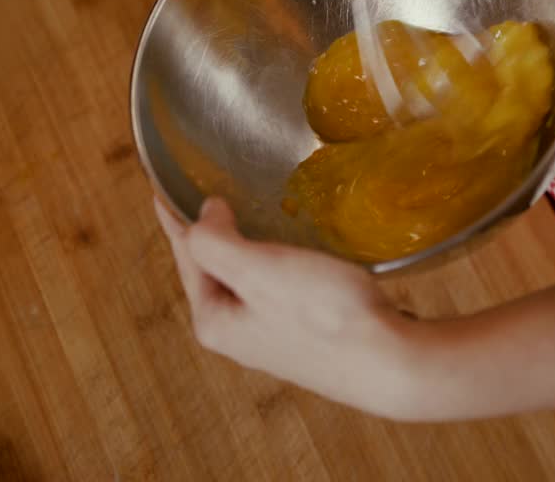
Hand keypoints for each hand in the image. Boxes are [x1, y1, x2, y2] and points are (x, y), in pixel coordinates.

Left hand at [155, 197, 426, 418]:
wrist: (389, 363)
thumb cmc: (324, 316)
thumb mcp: (257, 270)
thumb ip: (215, 241)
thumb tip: (204, 217)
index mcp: (215, 320)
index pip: (187, 256)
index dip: (177, 219)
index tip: (165, 191)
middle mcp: (239, 334)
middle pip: (214, 271)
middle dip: (212, 236)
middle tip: (208, 198)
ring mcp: (274, 338)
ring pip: (249, 281)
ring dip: (248, 249)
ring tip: (248, 218)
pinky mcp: (309, 335)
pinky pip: (280, 289)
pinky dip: (278, 263)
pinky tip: (295, 252)